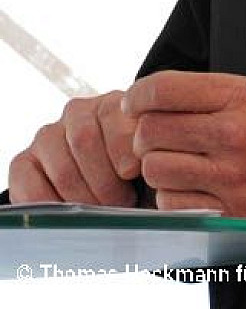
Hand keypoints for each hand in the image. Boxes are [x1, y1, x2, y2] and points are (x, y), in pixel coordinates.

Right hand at [9, 91, 139, 205]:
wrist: (113, 191)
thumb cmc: (140, 176)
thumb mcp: (152, 159)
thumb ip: (149, 153)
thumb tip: (135, 164)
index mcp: (112, 102)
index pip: (112, 114)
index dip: (123, 147)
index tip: (133, 172)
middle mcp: (78, 112)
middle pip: (83, 141)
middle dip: (106, 181)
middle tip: (122, 202)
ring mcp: (48, 136)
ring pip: (62, 168)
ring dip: (85, 197)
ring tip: (103, 210)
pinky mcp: (24, 163)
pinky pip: (30, 186)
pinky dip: (53, 206)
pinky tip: (72, 213)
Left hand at [123, 71, 245, 225]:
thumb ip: (210, 94)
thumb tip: (155, 98)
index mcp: (239, 96)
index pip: (165, 88)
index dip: (137, 95)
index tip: (132, 103)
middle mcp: (231, 133)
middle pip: (151, 130)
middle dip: (143, 134)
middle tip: (154, 138)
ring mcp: (229, 175)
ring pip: (156, 169)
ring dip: (157, 168)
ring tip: (176, 165)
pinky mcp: (229, 211)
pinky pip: (172, 205)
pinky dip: (172, 198)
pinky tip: (189, 190)